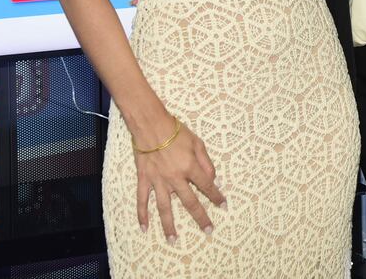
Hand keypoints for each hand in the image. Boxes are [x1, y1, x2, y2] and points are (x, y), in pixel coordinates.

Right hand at [134, 118, 225, 241]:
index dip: (216, 196)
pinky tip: (144, 228)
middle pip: (190, 203)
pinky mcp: (144, 179)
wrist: (151, 125)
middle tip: (208, 231)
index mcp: (190, 167)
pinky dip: (142, 214)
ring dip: (169, 226)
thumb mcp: (197, 142)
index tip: (223, 206)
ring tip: (173, 240)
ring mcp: (158, 181)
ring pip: (165, 208)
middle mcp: (175, 178)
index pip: (207, 186)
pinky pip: (143, 200)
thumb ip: (206, 162)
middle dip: (200, 217)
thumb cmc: (176, 131)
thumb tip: (212, 179)